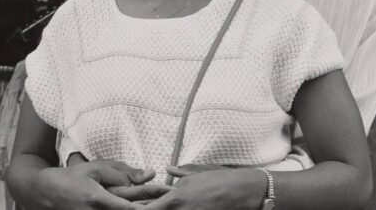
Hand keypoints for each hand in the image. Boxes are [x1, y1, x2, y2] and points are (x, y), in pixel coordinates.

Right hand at [36, 161, 169, 209]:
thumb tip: (149, 174)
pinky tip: (141, 204)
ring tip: (161, 202)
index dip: (151, 207)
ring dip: (142, 207)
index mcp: (99, 201)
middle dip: (152, 207)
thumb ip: (122, 172)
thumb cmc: (72, 178)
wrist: (44, 193)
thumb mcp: (95, 168)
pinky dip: (129, 209)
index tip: (168, 199)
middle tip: (172, 200)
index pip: (131, 209)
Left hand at [142, 165, 265, 209]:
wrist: (243, 190)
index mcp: (175, 197)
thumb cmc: (221, 179)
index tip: (131, 207)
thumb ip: (180, 173)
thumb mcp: (198, 173)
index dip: (137, 209)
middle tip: (143, 209)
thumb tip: (167, 169)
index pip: (146, 209)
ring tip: (167, 209)